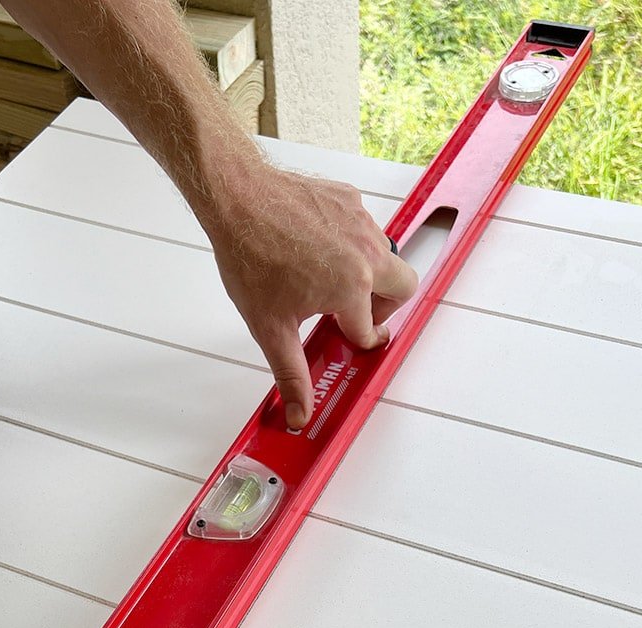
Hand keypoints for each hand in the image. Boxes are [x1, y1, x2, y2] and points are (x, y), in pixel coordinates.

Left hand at [206, 162, 417, 428]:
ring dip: (368, 275)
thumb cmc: (251, 257)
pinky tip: (317, 252)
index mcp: (352, 287)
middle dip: (385, 307)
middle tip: (355, 314)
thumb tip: (300, 414)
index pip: (370, 330)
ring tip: (328, 283)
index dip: (357, 341)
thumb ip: (292, 375)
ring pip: (386, 257)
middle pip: (404, 287)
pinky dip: (351, 245)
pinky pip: (365, 229)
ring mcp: (360, 222)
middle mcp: (366, 253)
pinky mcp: (349, 200)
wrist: (236, 200)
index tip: (350, 340)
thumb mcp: (271, 328)